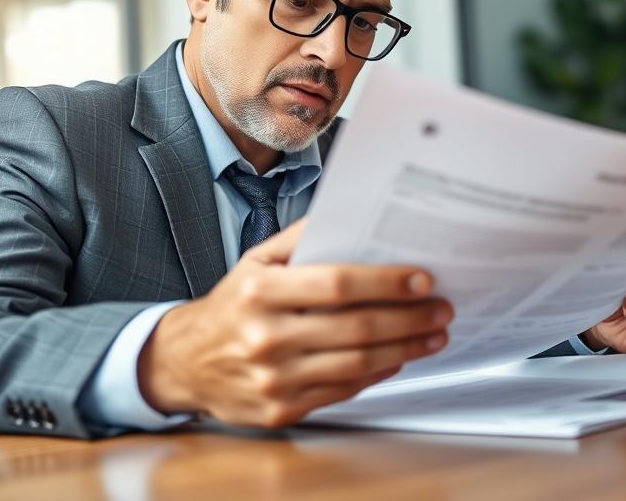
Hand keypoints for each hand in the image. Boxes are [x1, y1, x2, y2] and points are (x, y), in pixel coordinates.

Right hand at [137, 218, 452, 427]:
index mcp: (259, 292)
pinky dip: (379, 373)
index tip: (421, 279)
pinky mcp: (282, 410)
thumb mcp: (255, 262)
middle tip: (441, 308)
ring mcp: (274, 379)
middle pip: (356, 328)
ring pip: (358, 365)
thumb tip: (351, 215)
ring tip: (433, 334)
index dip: (385, 282)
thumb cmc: (230, 306)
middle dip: (409, 318)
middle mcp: (266, 337)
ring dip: (406, 348)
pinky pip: (344, 391)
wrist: (185, 363)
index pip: (336, 285)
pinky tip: (399, 356)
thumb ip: (300, 239)